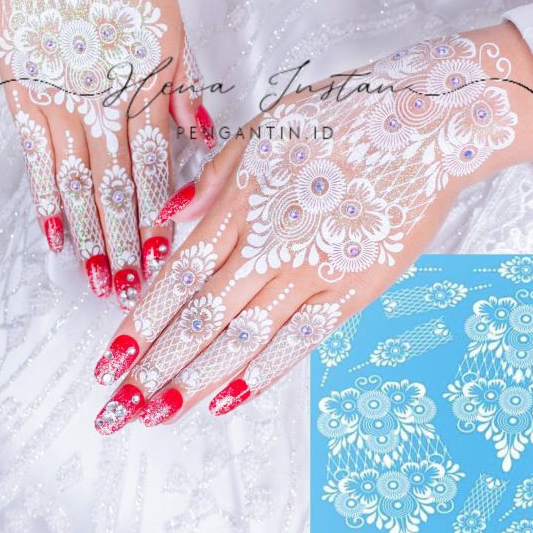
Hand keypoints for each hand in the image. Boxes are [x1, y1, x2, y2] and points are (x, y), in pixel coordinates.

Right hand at [0, 0, 213, 305]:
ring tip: (98, 280)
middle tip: (134, 291)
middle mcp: (104, 101)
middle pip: (120, 187)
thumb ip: (184, 87)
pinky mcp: (24, 92)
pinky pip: (36, 157)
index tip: (169, 257)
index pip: (159, 168)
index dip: (163, 215)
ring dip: (90, 236)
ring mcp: (60, 99)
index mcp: (147, 85)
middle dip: (129, 242)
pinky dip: (45, 201)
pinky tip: (54, 238)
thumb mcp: (173, 26)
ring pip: (78, 182)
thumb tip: (204, 136)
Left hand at [91, 22, 532, 431]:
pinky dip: (265, 373)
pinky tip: (230, 400)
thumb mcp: (264, 129)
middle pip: (200, 317)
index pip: (179, 276)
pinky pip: (303, 340)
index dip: (141, 322)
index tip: (109, 358)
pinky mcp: (355, 288)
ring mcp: (313, 271)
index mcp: (243, 206)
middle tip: (117, 409)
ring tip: (157, 414)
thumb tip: (166, 219)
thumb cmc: (342, 118)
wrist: (423, 125)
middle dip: (154, 367)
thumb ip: (213, 179)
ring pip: (243, 337)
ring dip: (196, 380)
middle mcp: (269, 246)